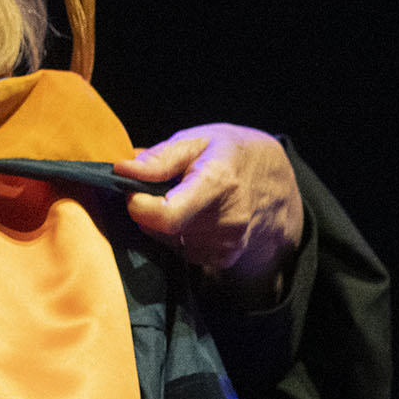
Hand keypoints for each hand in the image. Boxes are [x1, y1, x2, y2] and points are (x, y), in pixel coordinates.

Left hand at [116, 124, 303, 298]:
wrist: (275, 182)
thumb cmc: (232, 154)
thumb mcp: (198, 140)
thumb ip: (159, 158)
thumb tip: (123, 170)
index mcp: (218, 184)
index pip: (165, 215)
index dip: (138, 204)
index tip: (133, 189)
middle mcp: (226, 220)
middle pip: (159, 227)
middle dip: (148, 208)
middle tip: (162, 187)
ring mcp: (227, 244)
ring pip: (166, 240)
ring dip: (163, 222)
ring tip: (183, 198)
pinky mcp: (224, 258)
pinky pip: (180, 250)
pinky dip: (177, 234)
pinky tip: (194, 216)